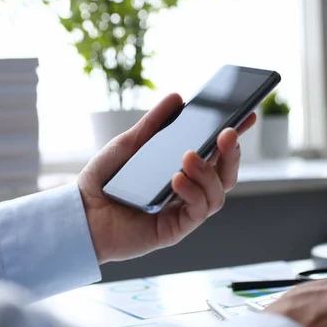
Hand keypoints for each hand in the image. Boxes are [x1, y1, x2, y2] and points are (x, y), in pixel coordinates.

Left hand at [77, 93, 255, 263]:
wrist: (80, 213)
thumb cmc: (104, 180)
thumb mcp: (129, 144)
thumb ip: (153, 124)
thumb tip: (177, 98)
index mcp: (181, 169)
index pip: (216, 152)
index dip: (234, 136)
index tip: (247, 114)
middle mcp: (188, 190)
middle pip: (226, 174)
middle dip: (232, 153)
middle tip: (227, 133)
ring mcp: (183, 210)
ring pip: (217, 194)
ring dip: (208, 173)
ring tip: (189, 156)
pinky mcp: (175, 229)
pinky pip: (197, 211)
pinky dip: (192, 192)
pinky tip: (177, 178)